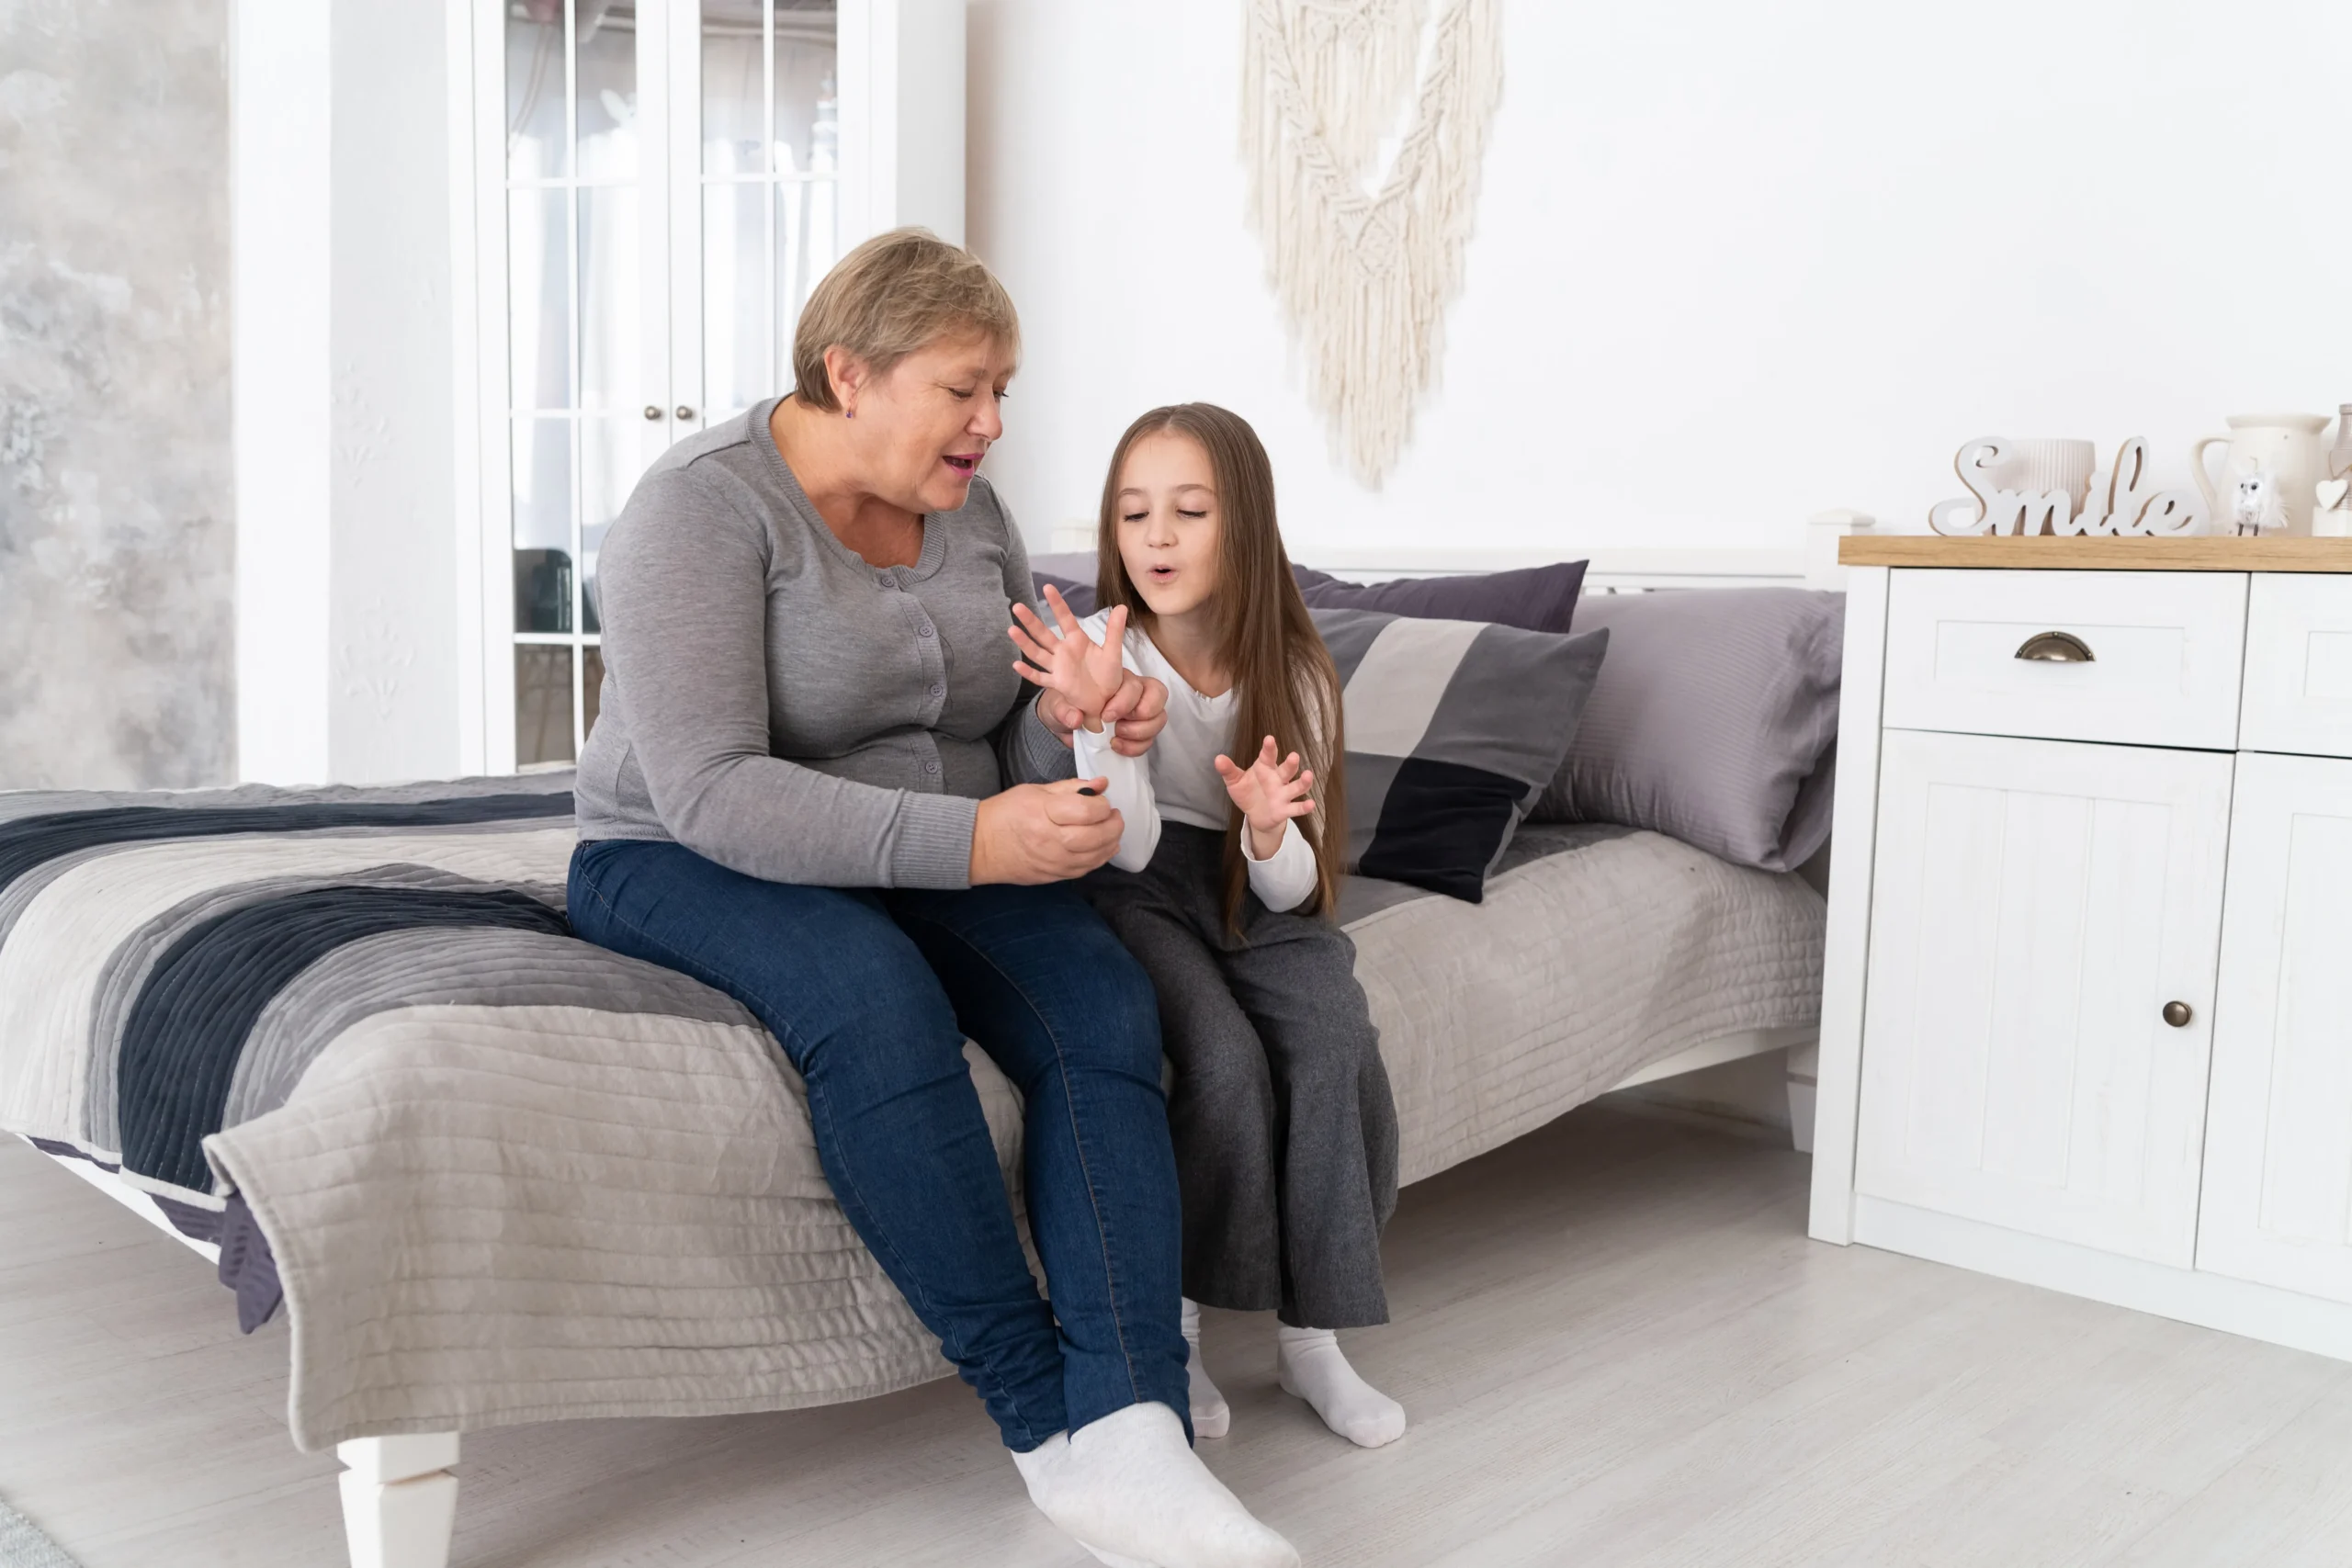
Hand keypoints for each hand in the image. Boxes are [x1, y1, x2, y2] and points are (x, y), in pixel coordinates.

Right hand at [970, 778, 1124, 883]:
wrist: (978, 846)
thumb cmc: (1005, 814)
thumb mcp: (1035, 791)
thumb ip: (1071, 788)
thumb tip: (1101, 784)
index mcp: (1043, 814)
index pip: (1086, 810)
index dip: (1102, 804)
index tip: (1103, 800)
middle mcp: (1049, 840)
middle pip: (1096, 836)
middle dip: (1113, 825)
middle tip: (1114, 815)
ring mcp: (1052, 862)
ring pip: (1094, 857)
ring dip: (1110, 843)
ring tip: (1112, 831)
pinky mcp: (1052, 876)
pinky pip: (1084, 870)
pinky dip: (1099, 858)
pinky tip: (1103, 848)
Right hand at [1010, 587, 1126, 730]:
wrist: (1107, 698)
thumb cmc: (1109, 674)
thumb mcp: (1114, 652)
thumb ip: (1115, 630)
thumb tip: (1122, 606)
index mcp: (1077, 640)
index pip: (1065, 618)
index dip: (1057, 604)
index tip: (1048, 587)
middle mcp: (1064, 651)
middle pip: (1043, 634)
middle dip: (1031, 621)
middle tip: (1017, 606)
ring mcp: (1059, 667)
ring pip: (1037, 653)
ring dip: (1025, 642)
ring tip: (1011, 629)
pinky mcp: (1058, 683)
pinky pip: (1041, 677)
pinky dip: (1029, 673)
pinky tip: (1016, 665)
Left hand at [1037, 673, 1168, 758]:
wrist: (1062, 724)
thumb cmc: (1065, 704)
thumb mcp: (1058, 704)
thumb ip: (1064, 709)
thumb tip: (1076, 719)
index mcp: (1116, 678)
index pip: (1136, 682)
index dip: (1126, 700)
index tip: (1106, 716)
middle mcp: (1133, 692)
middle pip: (1157, 696)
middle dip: (1141, 716)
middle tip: (1117, 728)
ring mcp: (1138, 713)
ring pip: (1159, 719)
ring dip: (1140, 733)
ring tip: (1116, 740)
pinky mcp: (1137, 732)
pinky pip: (1149, 740)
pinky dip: (1136, 747)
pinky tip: (1117, 747)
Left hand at [1215, 736, 1315, 860]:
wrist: (1257, 815)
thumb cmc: (1248, 793)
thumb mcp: (1235, 782)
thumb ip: (1229, 771)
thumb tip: (1218, 759)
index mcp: (1265, 768)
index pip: (1268, 756)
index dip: (1269, 748)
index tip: (1269, 739)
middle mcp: (1278, 779)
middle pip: (1287, 770)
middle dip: (1291, 764)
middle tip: (1294, 756)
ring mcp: (1284, 794)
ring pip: (1296, 787)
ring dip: (1303, 782)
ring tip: (1308, 775)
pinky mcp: (1286, 809)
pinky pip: (1296, 808)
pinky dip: (1304, 807)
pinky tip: (1311, 804)